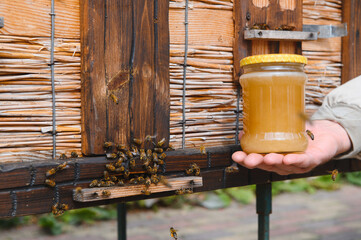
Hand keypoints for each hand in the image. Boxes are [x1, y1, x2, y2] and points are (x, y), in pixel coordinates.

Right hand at [232, 120, 351, 174]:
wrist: (326, 133)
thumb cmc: (300, 133)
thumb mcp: (280, 129)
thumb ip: (263, 130)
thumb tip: (243, 131)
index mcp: (273, 157)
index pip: (257, 161)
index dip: (245, 160)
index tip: (235, 156)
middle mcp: (283, 164)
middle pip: (268, 166)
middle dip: (257, 163)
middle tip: (249, 159)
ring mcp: (298, 164)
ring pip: (284, 165)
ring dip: (275, 162)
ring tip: (267, 157)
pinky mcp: (313, 160)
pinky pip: (303, 162)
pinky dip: (295, 161)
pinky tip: (288, 158)